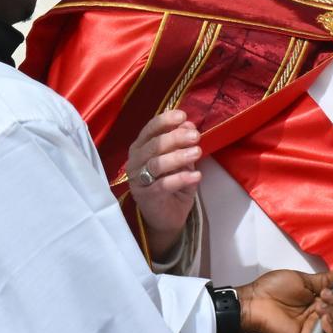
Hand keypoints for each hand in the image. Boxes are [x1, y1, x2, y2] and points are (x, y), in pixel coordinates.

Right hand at [126, 110, 201, 259]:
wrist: (167, 215)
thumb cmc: (172, 182)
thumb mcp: (181, 160)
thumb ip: (182, 144)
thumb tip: (188, 124)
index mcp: (142, 147)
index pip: (150, 129)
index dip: (165, 121)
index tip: (183, 116)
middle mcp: (135, 161)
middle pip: (154, 145)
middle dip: (175, 138)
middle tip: (196, 136)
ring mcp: (138, 180)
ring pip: (156, 164)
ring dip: (178, 157)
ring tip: (197, 153)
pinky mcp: (146, 197)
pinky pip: (163, 185)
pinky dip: (181, 179)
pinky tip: (197, 176)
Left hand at [237, 270, 332, 332]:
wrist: (255, 301)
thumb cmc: (274, 289)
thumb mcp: (304, 280)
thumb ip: (324, 280)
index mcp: (322, 303)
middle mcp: (321, 318)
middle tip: (325, 293)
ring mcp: (316, 331)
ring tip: (321, 303)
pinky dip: (332, 327)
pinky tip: (322, 316)